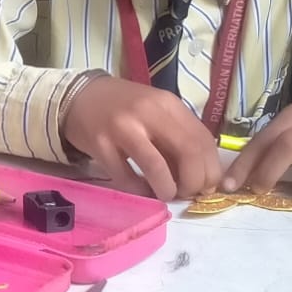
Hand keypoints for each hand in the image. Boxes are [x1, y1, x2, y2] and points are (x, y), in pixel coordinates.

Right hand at [62, 76, 221, 200]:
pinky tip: (141, 189)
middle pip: (187, 153)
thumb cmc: (125, 107)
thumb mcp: (157, 111)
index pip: (202, 140)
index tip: (205, 186)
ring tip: (165, 194)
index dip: (210, 170)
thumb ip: (179, 135)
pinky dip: (139, 190)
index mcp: (168, 103)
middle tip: (187, 193)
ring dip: (167, 189)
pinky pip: (126, 177)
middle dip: (193, 182)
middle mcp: (148, 112)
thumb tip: (202, 175)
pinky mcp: (100, 145)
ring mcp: (122, 128)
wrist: (80, 96)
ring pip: (157, 167)